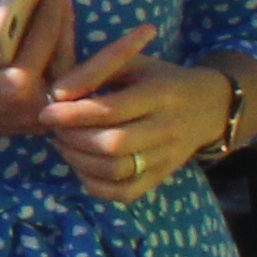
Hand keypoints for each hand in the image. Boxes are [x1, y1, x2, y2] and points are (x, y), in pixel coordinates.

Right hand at [0, 0, 77, 144]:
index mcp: (16, 85)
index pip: (44, 38)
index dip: (51, 8)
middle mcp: (38, 102)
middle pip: (62, 53)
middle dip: (63, 19)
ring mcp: (44, 114)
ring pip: (65, 69)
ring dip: (64, 37)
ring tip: (61, 7)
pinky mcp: (43, 117)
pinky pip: (58, 82)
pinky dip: (58, 56)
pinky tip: (55, 33)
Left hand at [41, 31, 231, 203]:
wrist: (209, 106)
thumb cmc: (160, 79)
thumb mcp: (134, 63)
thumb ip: (96, 71)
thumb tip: (58, 93)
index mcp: (159, 94)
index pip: (111, 111)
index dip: (73, 114)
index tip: (47, 111)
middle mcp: (166, 129)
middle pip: (113, 144)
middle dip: (73, 138)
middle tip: (55, 128)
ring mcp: (166, 158)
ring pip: (116, 171)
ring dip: (78, 161)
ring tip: (64, 143)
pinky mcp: (161, 177)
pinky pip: (125, 193)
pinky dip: (95, 185)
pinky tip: (82, 166)